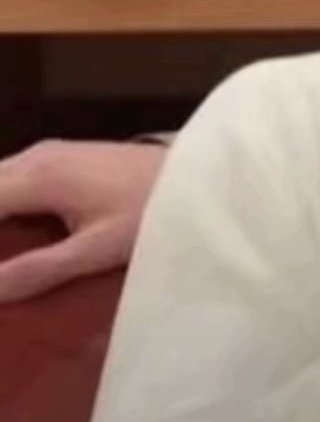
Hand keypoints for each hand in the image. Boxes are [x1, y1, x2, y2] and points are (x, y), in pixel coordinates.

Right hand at [0, 139, 164, 303]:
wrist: (198, 172)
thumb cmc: (151, 210)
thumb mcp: (98, 248)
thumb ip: (40, 269)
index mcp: (37, 177)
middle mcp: (35, 157)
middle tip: (2, 266)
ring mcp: (50, 152)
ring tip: (8, 255)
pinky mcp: (64, 156)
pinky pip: (12, 176)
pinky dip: (3, 200)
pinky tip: (10, 232)